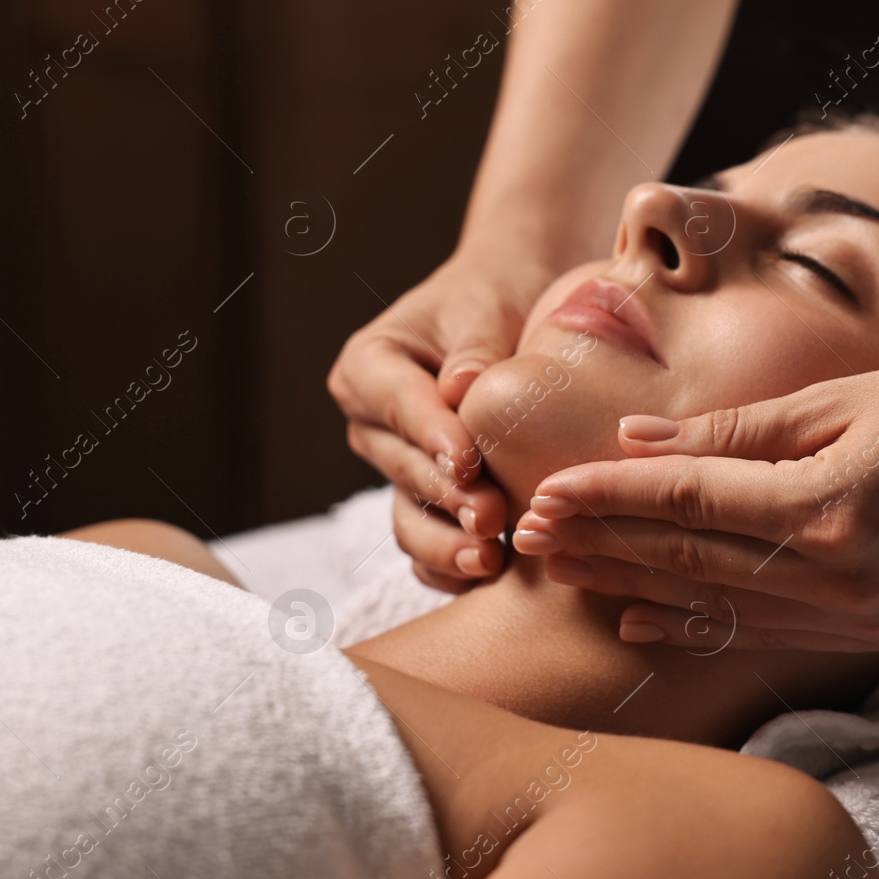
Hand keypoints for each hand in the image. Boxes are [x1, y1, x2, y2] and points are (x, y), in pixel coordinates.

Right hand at [330, 251, 556, 590]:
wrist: (509, 314)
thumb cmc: (493, 300)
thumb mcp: (484, 308)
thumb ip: (474, 348)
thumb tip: (460, 388)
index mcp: (368, 367)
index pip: (399, 405)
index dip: (432, 437)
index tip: (468, 463)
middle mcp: (370, 424)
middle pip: (403, 467)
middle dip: (447, 497)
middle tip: (491, 518)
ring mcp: (394, 468)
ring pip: (408, 516)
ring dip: (446, 543)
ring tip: (489, 559)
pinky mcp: (423, 501)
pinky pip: (426, 543)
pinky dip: (450, 565)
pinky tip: (488, 578)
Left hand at [516, 333, 878, 649]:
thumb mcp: (843, 397)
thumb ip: (732, 433)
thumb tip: (633, 443)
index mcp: (832, 507)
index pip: (687, 503)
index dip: (607, 497)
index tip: (543, 491)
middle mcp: (844, 578)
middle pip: (689, 560)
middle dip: (601, 545)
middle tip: (527, 534)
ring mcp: (865, 616)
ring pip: (718, 606)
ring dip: (633, 586)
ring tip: (563, 573)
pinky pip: (766, 633)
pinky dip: (700, 624)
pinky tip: (643, 620)